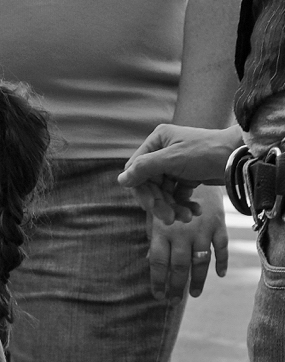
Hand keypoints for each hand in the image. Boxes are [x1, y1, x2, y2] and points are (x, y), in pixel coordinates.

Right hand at [118, 124, 241, 224]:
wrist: (240, 156)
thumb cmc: (206, 152)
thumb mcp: (172, 159)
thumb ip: (144, 168)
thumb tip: (121, 180)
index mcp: (156, 141)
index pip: (137, 169)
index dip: (142, 190)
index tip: (150, 207)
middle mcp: (163, 152)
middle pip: (151, 184)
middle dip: (161, 203)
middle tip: (170, 219)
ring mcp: (175, 165)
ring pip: (164, 192)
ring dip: (173, 207)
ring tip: (187, 218)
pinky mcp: (188, 176)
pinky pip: (178, 194)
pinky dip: (184, 204)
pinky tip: (195, 211)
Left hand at [147, 186, 228, 299]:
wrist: (194, 175)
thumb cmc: (170, 198)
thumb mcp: (157, 214)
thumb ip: (153, 236)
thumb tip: (149, 261)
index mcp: (162, 231)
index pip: (157, 261)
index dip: (157, 280)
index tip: (157, 295)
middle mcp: (182, 233)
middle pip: (179, 266)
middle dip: (176, 286)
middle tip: (174, 301)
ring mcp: (202, 231)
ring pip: (200, 262)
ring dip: (198, 280)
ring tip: (193, 295)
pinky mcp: (218, 226)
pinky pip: (222, 249)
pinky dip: (222, 262)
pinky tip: (220, 275)